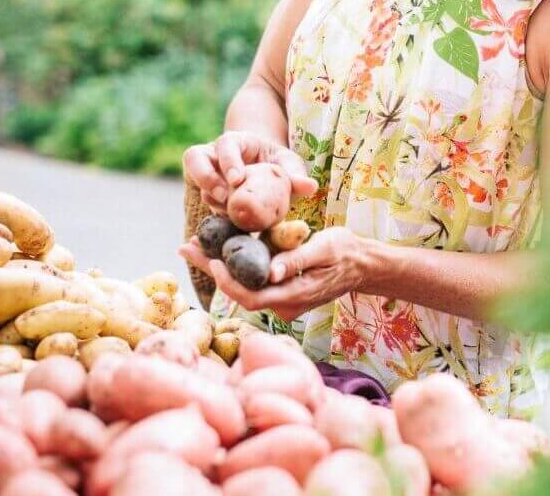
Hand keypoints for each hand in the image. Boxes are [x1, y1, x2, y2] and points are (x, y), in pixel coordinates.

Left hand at [178, 227, 373, 322]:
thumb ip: (298, 260)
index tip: (212, 259)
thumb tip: (271, 272)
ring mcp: (282, 301)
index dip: (228, 282)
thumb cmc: (347, 252)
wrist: (363, 265)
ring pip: (243, 288)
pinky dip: (235, 267)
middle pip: (239, 294)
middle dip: (211, 270)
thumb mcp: (326, 248)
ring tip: (195, 244)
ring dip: (219, 267)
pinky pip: (253, 283)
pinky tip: (219, 248)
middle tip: (185, 247)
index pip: (251, 297)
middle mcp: (284, 305)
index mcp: (294, 296)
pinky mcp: (280, 292)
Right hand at [183, 131, 317, 214]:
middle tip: (223, 197)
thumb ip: (296, 174)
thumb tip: (311, 187)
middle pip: (195, 157)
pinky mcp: (206, 191)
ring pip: (194, 178)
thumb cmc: (276, 163)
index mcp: (236, 141)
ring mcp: (206, 171)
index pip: (226, 144)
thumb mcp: (288, 164)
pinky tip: (229, 220)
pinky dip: (213, 209)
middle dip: (206, 177)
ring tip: (225, 210)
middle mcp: (215, 153)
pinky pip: (200, 197)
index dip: (228, 161)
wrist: (264, 170)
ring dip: (208, 195)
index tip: (237, 180)